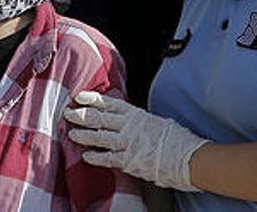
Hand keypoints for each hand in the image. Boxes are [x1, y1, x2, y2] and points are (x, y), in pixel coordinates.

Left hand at [63, 91, 208, 191]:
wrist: (189, 158)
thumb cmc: (178, 140)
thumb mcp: (158, 122)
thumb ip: (141, 121)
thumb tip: (132, 120)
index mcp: (136, 114)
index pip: (109, 103)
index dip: (92, 99)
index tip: (79, 96)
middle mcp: (129, 126)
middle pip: (99, 118)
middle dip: (81, 115)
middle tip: (67, 113)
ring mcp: (128, 143)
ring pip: (99, 137)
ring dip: (83, 135)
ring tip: (71, 133)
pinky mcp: (130, 161)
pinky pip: (108, 158)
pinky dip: (95, 157)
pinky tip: (85, 157)